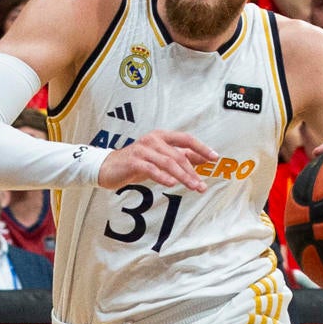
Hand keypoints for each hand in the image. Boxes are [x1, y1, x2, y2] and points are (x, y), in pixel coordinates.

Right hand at [97, 129, 219, 191]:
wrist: (107, 168)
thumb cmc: (136, 162)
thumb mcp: (160, 158)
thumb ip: (179, 157)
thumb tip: (202, 158)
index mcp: (161, 136)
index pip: (186, 139)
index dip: (201, 148)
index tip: (214, 158)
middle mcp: (153, 140)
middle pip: (178, 155)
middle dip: (192, 171)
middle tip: (202, 185)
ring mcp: (142, 150)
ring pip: (168, 163)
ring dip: (182, 176)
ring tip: (193, 187)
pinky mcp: (133, 162)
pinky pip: (151, 169)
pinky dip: (162, 176)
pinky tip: (171, 184)